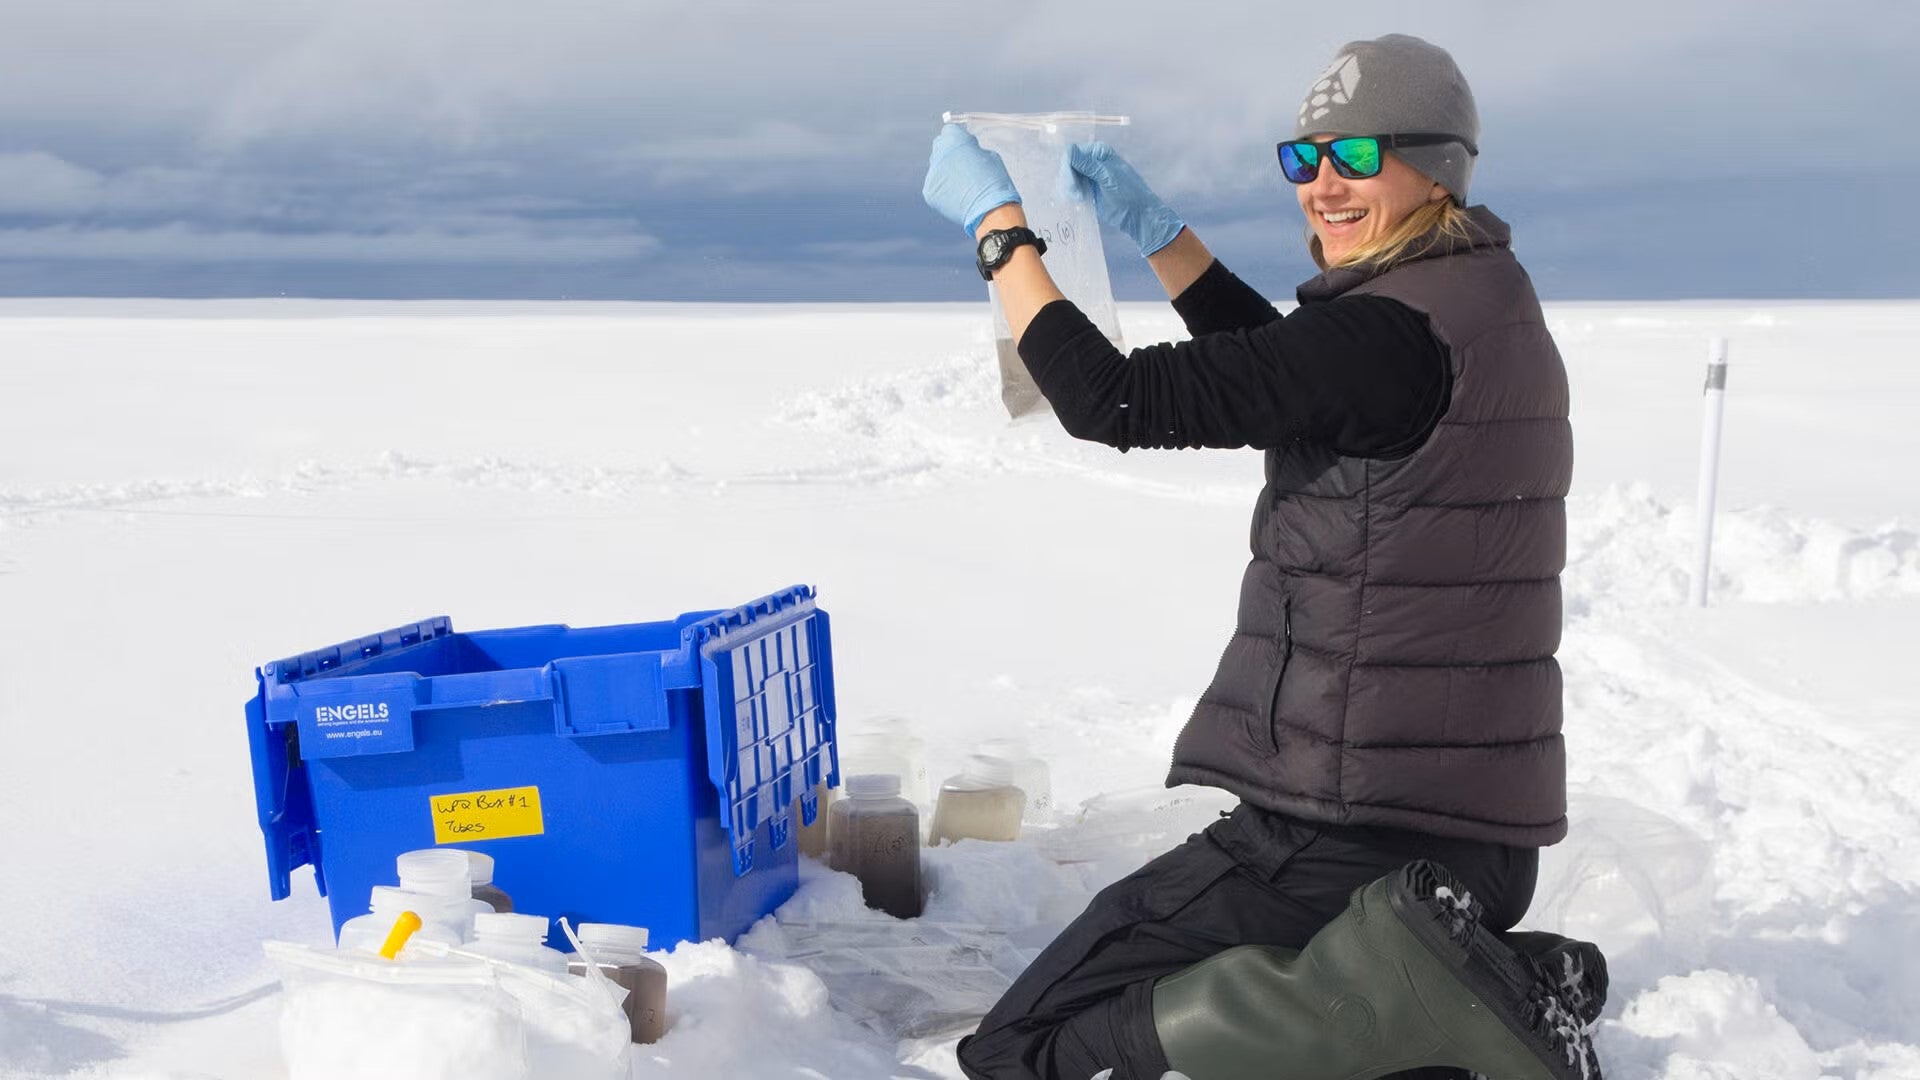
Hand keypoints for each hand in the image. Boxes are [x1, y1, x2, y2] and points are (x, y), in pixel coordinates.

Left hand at [922, 124, 1020, 236]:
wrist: (990, 211)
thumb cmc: (995, 182)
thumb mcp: (989, 155)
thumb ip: (972, 149)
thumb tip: (966, 151)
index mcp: (954, 140)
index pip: (949, 130)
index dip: (958, 138)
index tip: (964, 146)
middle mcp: (939, 154)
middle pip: (940, 147)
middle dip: (949, 153)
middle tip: (963, 164)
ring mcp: (932, 174)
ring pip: (936, 167)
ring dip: (946, 171)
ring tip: (962, 183)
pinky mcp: (929, 191)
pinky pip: (935, 184)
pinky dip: (943, 187)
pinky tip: (957, 194)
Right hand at [1068, 141, 1185, 256]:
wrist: (1137, 215)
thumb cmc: (1127, 193)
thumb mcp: (1107, 177)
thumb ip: (1087, 164)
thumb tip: (1068, 149)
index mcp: (1099, 152)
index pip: (1073, 153)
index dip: (1068, 167)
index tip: (1071, 184)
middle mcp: (1092, 160)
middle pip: (1068, 165)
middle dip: (1068, 180)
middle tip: (1076, 195)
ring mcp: (1088, 175)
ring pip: (1067, 177)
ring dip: (1069, 188)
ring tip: (1079, 199)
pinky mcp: (1087, 189)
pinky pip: (1072, 188)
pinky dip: (1071, 193)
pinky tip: (1078, 200)